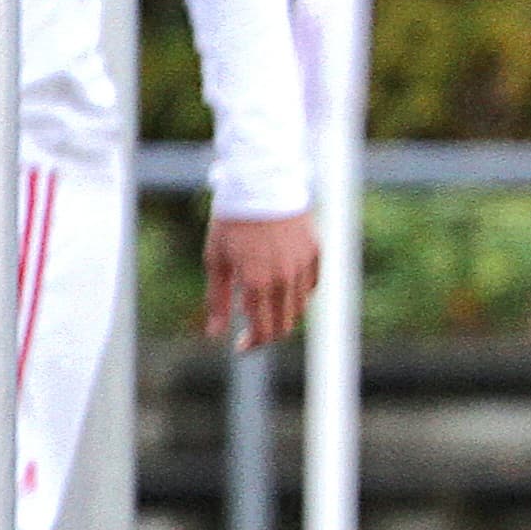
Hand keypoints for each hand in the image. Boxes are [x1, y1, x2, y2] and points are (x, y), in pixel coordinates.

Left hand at [201, 211, 320, 349]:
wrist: (261, 183)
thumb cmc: (232, 222)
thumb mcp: (216, 261)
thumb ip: (217, 300)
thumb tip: (215, 334)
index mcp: (257, 284)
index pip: (263, 330)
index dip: (252, 343)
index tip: (241, 346)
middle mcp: (284, 279)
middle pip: (285, 324)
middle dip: (267, 333)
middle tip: (251, 330)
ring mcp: (303, 266)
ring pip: (300, 307)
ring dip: (282, 314)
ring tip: (262, 304)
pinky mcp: (315, 252)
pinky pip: (310, 285)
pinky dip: (297, 294)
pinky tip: (281, 287)